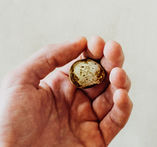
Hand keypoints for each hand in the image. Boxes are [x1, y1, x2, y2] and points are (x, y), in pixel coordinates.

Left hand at [0, 36, 131, 146]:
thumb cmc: (5, 125)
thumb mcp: (20, 81)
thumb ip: (49, 56)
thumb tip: (80, 41)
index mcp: (59, 85)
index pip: (85, 61)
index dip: (95, 49)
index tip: (98, 43)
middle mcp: (76, 100)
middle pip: (104, 75)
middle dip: (112, 60)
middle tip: (114, 51)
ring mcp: (87, 119)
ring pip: (114, 95)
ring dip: (121, 81)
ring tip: (118, 74)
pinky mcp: (97, 139)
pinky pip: (117, 121)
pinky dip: (123, 107)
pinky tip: (120, 95)